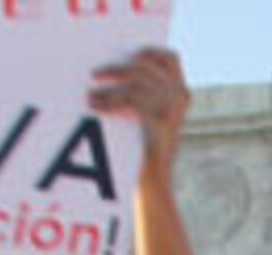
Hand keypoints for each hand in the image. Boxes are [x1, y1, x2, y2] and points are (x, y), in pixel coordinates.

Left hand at [89, 46, 190, 173]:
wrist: (155, 186)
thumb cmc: (145, 155)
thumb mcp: (149, 120)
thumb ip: (143, 96)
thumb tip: (114, 72)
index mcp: (182, 95)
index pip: (171, 58)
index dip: (148, 51)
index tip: (125, 55)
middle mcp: (180, 98)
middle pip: (147, 66)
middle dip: (118, 68)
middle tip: (95, 74)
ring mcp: (171, 108)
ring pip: (135, 81)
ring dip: (108, 87)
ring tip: (90, 96)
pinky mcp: (158, 120)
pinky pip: (129, 99)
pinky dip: (109, 101)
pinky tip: (95, 106)